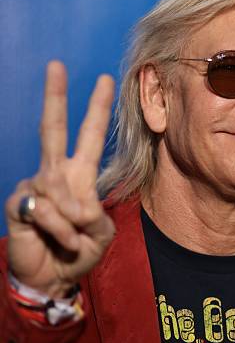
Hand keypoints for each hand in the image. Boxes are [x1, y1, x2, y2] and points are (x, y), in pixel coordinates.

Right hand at [5, 61, 114, 298]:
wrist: (52, 277)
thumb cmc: (79, 250)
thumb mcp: (100, 233)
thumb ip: (95, 215)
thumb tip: (78, 206)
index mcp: (80, 175)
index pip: (90, 136)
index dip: (97, 109)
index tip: (106, 80)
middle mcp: (55, 173)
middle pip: (52, 129)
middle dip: (56, 97)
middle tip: (57, 65)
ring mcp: (35, 186)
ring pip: (59, 189)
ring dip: (73, 222)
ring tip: (73, 239)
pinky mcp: (21, 204)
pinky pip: (46, 211)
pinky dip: (59, 230)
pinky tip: (57, 240)